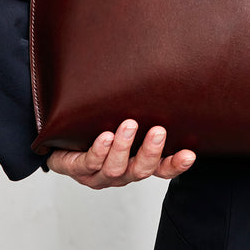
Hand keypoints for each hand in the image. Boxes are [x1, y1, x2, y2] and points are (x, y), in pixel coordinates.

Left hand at [46, 119, 195, 188]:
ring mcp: (98, 174)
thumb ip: (143, 108)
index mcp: (137, 163)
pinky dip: (99, 151)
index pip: (161, 168)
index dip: (175, 165)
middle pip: (141, 170)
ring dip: (123, 147)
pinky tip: (105, 136)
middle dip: (150, 151)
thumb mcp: (124, 117)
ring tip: (128, 125)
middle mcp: (121, 172)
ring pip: (115, 169)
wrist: (60, 136)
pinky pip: (88, 164)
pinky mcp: (76, 169)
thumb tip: (163, 74)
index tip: (190, 154)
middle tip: (158, 130)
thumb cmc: (98, 126)